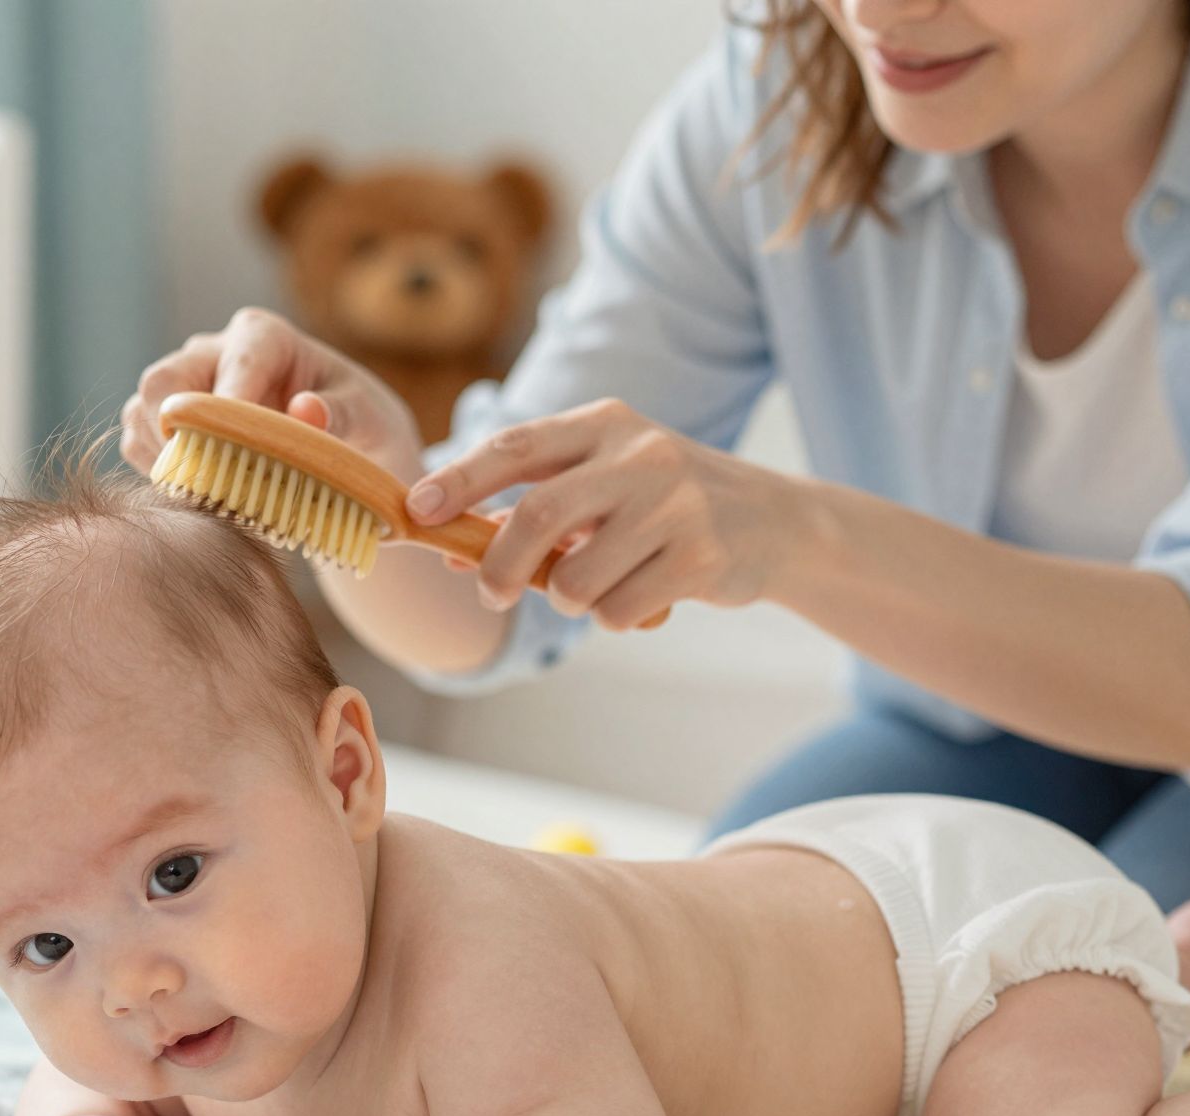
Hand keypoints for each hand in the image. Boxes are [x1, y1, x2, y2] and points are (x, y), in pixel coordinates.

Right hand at [120, 307, 425, 485]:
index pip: (232, 363)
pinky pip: (139, 444)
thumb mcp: (368, 419)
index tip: (238, 455)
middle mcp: (213, 352)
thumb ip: (342, 414)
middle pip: (162, 383)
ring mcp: (184, 385)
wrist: (348, 447)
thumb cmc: (361, 426)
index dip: (229, 410)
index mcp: (263, 337)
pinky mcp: (165, 421)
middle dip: (179, 437)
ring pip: (143, 415)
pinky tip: (202, 500)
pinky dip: (161, 476)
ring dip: (169, 463)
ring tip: (214, 502)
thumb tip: (307, 408)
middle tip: (211, 487)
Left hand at [402, 399, 808, 629]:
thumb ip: (530, 510)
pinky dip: (612, 617)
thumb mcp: (602, 487)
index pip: (516, 445)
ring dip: (570, 600)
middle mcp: (641, 455)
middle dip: (500, 564)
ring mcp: (676, 504)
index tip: (417, 509)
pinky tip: (642, 595)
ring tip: (598, 587)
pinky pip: (618, 610)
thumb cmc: (663, 505)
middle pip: (539, 513)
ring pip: (577, 578)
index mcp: (605, 425)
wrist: (773, 522)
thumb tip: (449, 552)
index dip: (459, 478)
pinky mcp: (701, 557)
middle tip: (491, 594)